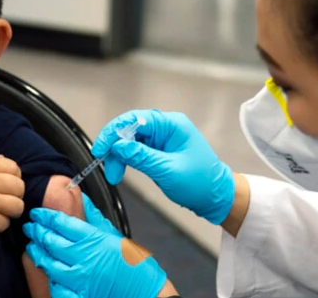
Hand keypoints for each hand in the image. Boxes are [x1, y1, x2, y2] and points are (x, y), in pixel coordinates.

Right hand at [0, 155, 24, 244]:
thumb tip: (3, 159)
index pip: (13, 166)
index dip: (14, 176)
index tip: (7, 185)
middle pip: (19, 186)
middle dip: (16, 195)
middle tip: (6, 201)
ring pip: (18, 206)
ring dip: (11, 212)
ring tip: (1, 214)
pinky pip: (6, 223)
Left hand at [23, 195, 166, 297]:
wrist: (146, 293)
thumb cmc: (134, 265)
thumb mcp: (116, 235)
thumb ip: (94, 216)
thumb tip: (80, 196)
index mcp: (93, 239)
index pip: (61, 222)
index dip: (45, 216)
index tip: (37, 213)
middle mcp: (83, 258)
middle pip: (50, 240)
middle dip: (37, 232)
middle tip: (31, 227)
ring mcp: (79, 279)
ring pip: (48, 263)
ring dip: (38, 253)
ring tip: (33, 247)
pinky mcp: (79, 296)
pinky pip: (56, 287)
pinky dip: (50, 279)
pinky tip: (48, 272)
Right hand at [92, 110, 234, 224]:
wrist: (216, 197)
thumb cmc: (200, 183)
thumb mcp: (168, 170)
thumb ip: (141, 157)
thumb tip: (117, 146)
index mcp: (172, 125)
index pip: (135, 119)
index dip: (113, 132)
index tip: (101, 148)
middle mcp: (166, 128)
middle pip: (129, 128)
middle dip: (114, 146)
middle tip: (105, 165)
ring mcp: (162, 139)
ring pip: (129, 141)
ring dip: (118, 156)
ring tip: (114, 175)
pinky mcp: (158, 151)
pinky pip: (135, 150)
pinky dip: (125, 160)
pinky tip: (120, 170)